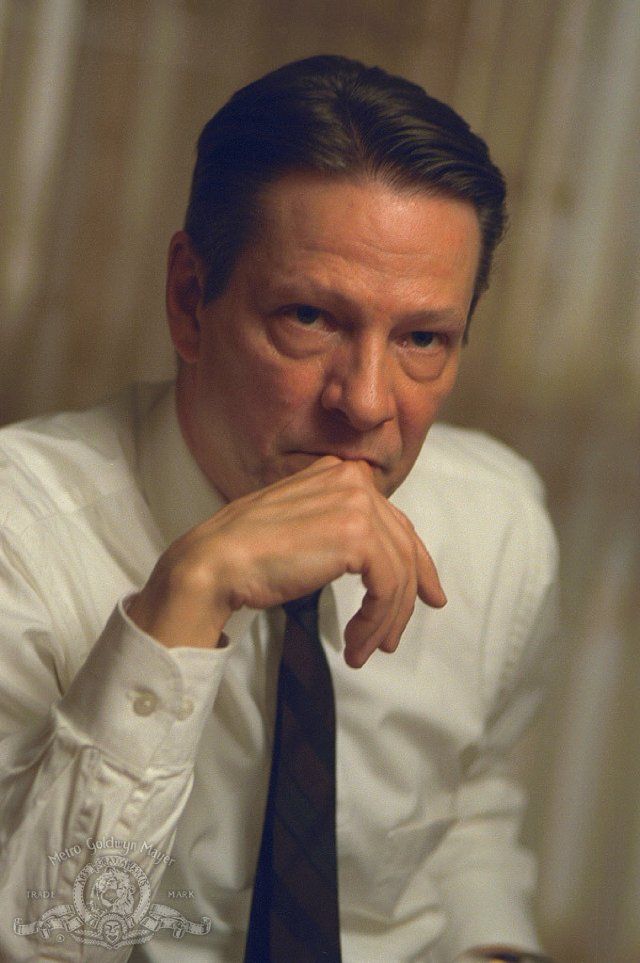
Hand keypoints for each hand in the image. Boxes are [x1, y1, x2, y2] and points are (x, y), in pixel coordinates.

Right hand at [128, 456, 444, 666]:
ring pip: (399, 572)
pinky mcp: (357, 535)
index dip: (417, 565)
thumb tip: (382, 561)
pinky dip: (376, 621)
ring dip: (385, 620)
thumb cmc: (248, 555)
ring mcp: (357, 504)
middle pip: (404, 547)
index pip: (395, 523)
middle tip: (391, 639)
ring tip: (364, 649)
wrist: (215, 563)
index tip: (428, 597)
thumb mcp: (305, 529)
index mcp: (339, 473)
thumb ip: (340, 529)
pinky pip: (388, 587)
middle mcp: (353, 479)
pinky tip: (356, 642)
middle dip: (405, 599)